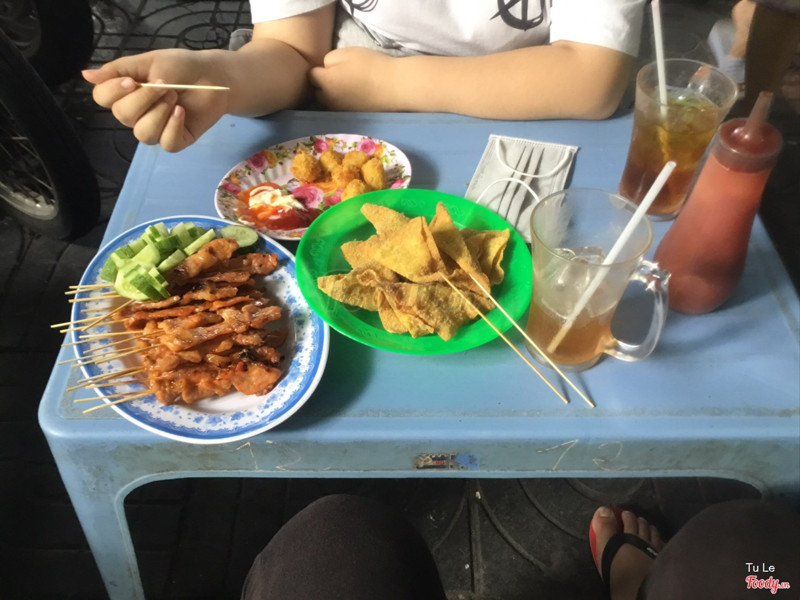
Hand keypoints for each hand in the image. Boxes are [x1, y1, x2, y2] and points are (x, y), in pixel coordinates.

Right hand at [82, 49, 229, 151]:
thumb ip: (118, 69)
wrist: (212, 76)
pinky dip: (173, 126)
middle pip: (122, 116)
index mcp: (125, 94)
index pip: (103, 99)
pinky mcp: (176, 140)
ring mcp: (156, 129)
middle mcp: (136, 115)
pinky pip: (166, 143)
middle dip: (144, 98)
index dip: (114, 91)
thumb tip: (85, 75)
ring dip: (159, 112)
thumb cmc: (180, 67)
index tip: (132, 80)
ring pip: (143, 133)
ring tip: (174, 97)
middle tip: (164, 85)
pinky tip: (181, 111)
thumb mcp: (148, 62)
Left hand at [308, 47, 397, 111]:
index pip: (310, 75)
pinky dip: (345, 103)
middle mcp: (328, 100)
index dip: (319, 69)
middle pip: (317, 92)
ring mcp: (340, 111)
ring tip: (349, 86)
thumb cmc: (370, 66)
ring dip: (333, 95)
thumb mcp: (345, 53)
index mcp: (325, 82)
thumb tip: (325, 69)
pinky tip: (357, 96)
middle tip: (339, 76)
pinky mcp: (351, 117)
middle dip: (323, 85)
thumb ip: (328, 60)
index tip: (330, 66)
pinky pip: (341, 109)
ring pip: (329, 102)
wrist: (393, 87)